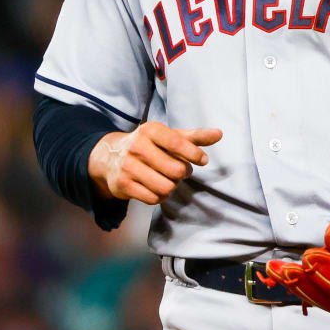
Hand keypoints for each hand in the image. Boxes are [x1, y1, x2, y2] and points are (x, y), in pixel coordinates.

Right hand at [89, 121, 221, 203]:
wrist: (110, 157)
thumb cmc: (148, 145)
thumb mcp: (169, 136)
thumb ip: (195, 136)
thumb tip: (219, 134)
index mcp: (150, 130)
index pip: (177, 143)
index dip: (194, 154)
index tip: (202, 160)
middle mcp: (137, 146)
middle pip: (176, 170)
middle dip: (183, 173)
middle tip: (179, 171)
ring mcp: (129, 166)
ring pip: (166, 187)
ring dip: (172, 186)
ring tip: (167, 179)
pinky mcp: (123, 184)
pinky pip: (153, 198)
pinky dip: (160, 197)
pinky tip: (156, 188)